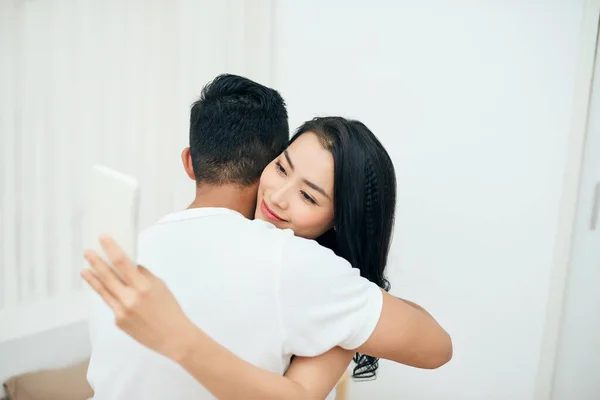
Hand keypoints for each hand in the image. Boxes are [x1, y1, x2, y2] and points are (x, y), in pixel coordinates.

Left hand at [82, 235, 195, 361]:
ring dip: (93, 279)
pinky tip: (109, 292)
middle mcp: (129, 298)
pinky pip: (113, 305)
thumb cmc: (170, 309)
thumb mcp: (161, 287)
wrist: (173, 338)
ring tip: (84, 270)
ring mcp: (121, 311)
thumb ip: (144, 276)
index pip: (122, 263)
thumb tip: (130, 266)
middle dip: (96, 262)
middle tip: (87, 252)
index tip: (104, 238)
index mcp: (143, 287)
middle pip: (108, 276)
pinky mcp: (118, 321)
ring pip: (104, 291)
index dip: (111, 249)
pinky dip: (111, 296)